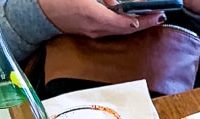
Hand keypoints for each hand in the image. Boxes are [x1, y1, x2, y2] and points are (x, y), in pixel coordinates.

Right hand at [38, 0, 164, 36]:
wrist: (38, 13)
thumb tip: (116, 2)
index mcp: (92, 15)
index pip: (122, 22)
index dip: (140, 20)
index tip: (155, 15)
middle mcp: (95, 28)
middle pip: (126, 29)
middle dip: (145, 23)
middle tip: (161, 15)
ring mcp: (93, 33)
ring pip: (121, 31)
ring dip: (137, 24)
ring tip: (152, 17)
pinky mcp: (91, 34)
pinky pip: (113, 30)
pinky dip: (125, 25)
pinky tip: (132, 19)